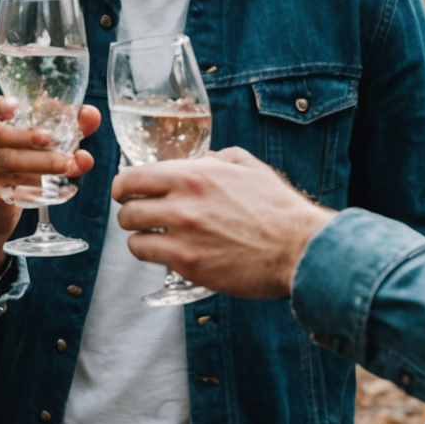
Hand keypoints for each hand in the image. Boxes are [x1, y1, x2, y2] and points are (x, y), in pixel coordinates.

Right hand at [0, 95, 98, 278]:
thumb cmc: (22, 165)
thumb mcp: (40, 145)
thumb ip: (68, 127)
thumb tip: (91, 114)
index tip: (16, 106)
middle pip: (3, 137)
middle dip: (30, 137)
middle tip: (53, 140)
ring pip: (11, 164)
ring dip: (42, 164)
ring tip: (68, 165)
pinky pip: (12, 192)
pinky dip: (32, 191)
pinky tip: (49, 192)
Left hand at [112, 146, 334, 297]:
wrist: (300, 248)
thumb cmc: (278, 209)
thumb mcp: (249, 168)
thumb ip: (219, 158)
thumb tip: (201, 158)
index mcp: (194, 175)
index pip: (133, 177)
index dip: (124, 186)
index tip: (126, 192)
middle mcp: (183, 203)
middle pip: (127, 209)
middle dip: (130, 212)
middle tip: (141, 217)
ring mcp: (184, 236)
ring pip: (132, 237)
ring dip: (140, 237)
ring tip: (155, 237)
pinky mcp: (189, 265)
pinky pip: (150, 258)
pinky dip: (154, 256)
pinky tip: (169, 253)